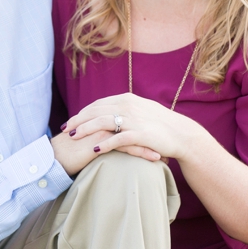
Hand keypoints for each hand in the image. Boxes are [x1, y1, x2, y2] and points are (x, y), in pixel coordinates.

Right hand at [51, 128, 161, 176]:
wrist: (55, 158)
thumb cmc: (70, 150)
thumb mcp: (89, 138)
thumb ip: (101, 132)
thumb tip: (115, 136)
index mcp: (102, 115)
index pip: (129, 118)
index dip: (143, 127)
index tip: (158, 136)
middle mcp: (104, 119)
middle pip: (134, 124)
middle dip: (152, 135)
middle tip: (167, 144)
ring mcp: (103, 129)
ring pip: (134, 134)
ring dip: (151, 143)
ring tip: (166, 152)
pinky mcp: (102, 142)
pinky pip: (127, 146)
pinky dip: (143, 152)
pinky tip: (155, 158)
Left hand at [61, 93, 204, 161]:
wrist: (182, 134)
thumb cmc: (160, 124)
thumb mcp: (141, 110)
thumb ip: (125, 109)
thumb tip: (109, 112)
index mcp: (127, 99)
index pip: (98, 104)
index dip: (83, 112)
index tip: (71, 120)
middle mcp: (128, 106)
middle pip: (96, 111)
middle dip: (78, 120)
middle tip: (65, 129)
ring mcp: (134, 119)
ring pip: (103, 122)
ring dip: (86, 129)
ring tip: (73, 137)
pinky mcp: (140, 134)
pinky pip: (118, 138)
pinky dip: (105, 143)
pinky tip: (94, 149)